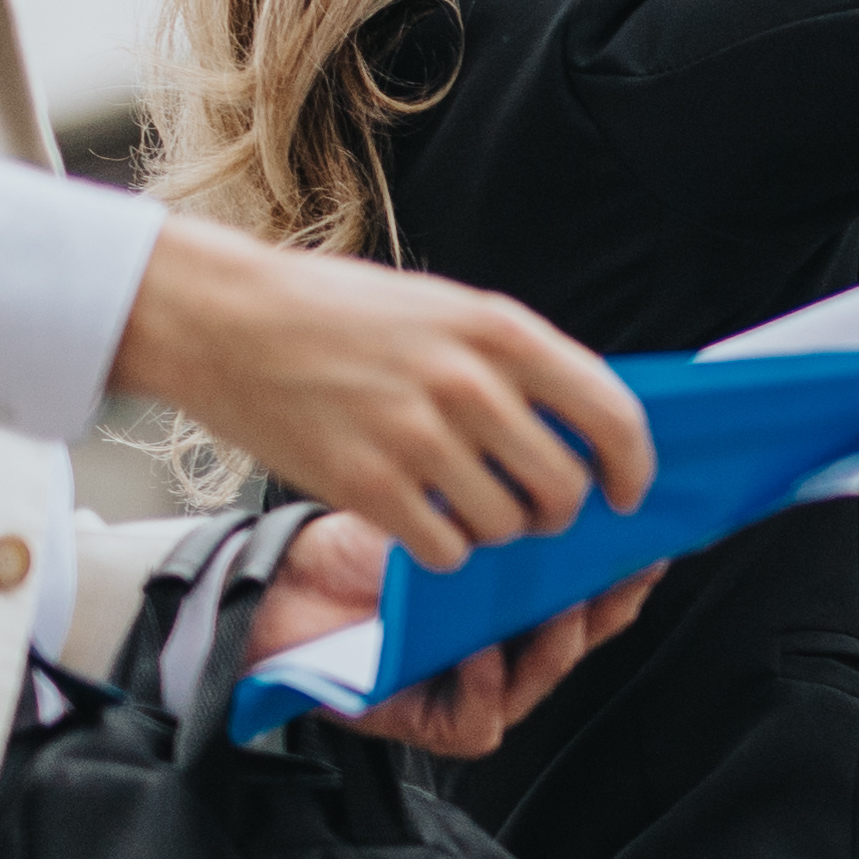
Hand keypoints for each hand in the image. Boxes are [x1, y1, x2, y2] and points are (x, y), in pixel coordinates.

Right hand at [117, 221, 655, 550]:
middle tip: (536, 511)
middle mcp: (469, 384)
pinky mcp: (366, 485)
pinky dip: (446, 550)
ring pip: (507, 527)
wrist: (224, 318)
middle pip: (565, 488)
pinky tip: (423, 522)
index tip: (629, 492)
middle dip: (561, 513)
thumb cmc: (336, 311)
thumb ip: (512, 361)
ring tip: (466, 506)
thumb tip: (582, 425)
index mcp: (500, 331)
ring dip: (498, 532)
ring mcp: (417, 438)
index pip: (612, 415)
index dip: (634, 467)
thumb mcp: (443, 309)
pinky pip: (446, 550)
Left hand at [240, 520, 653, 762]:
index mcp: (511, 601)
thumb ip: (505, 501)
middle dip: (604, 608)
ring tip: (555, 605)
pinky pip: (480, 722)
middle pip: (578, 639)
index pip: (590, 595)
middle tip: (615, 572)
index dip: (625, 575)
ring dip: (555, 645)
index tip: (648, 539)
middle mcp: (498, 647)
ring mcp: (465, 687)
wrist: (277, 577)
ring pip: (539, 682)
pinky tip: (480, 650)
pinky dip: (487, 687)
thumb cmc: (356, 542)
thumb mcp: (440, 508)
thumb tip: (579, 463)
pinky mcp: (423, 720)